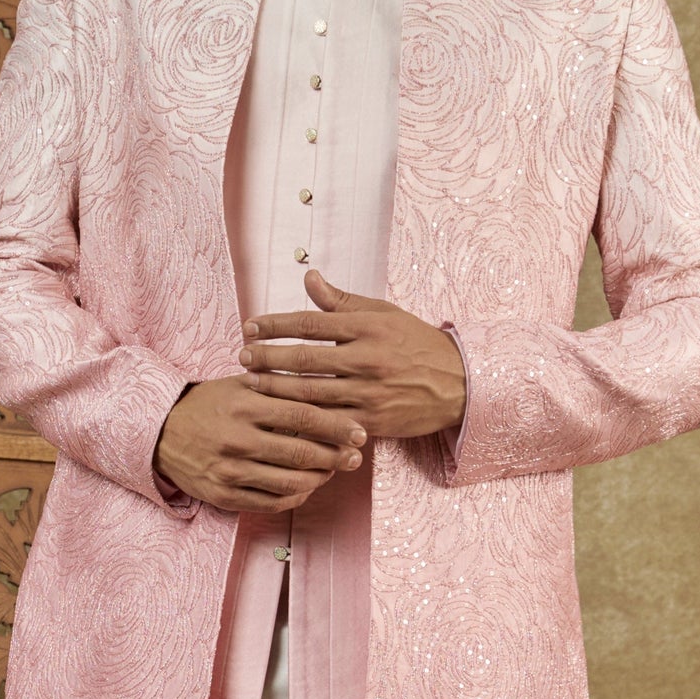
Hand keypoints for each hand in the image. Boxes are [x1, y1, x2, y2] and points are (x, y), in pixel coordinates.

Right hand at [155, 376, 364, 514]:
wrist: (159, 432)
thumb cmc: (206, 405)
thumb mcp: (238, 384)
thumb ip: (277, 384)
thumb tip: (325, 382)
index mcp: (245, 406)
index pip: (303, 416)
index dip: (337, 426)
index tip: (359, 432)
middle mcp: (238, 440)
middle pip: (302, 452)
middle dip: (336, 457)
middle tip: (355, 457)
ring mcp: (231, 472)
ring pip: (291, 482)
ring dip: (319, 479)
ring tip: (332, 471)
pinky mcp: (225, 496)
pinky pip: (272, 503)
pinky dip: (296, 497)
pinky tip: (307, 487)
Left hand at [242, 270, 466, 438]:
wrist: (458, 383)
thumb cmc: (416, 344)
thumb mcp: (383, 314)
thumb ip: (342, 300)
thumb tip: (308, 277)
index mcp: (367, 327)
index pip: (310, 323)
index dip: (275, 325)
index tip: (250, 327)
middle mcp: (366, 359)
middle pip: (304, 360)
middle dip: (267, 358)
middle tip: (241, 357)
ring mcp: (369, 393)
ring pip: (311, 393)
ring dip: (276, 389)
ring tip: (251, 384)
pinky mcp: (372, 421)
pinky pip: (330, 422)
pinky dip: (303, 419)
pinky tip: (280, 416)